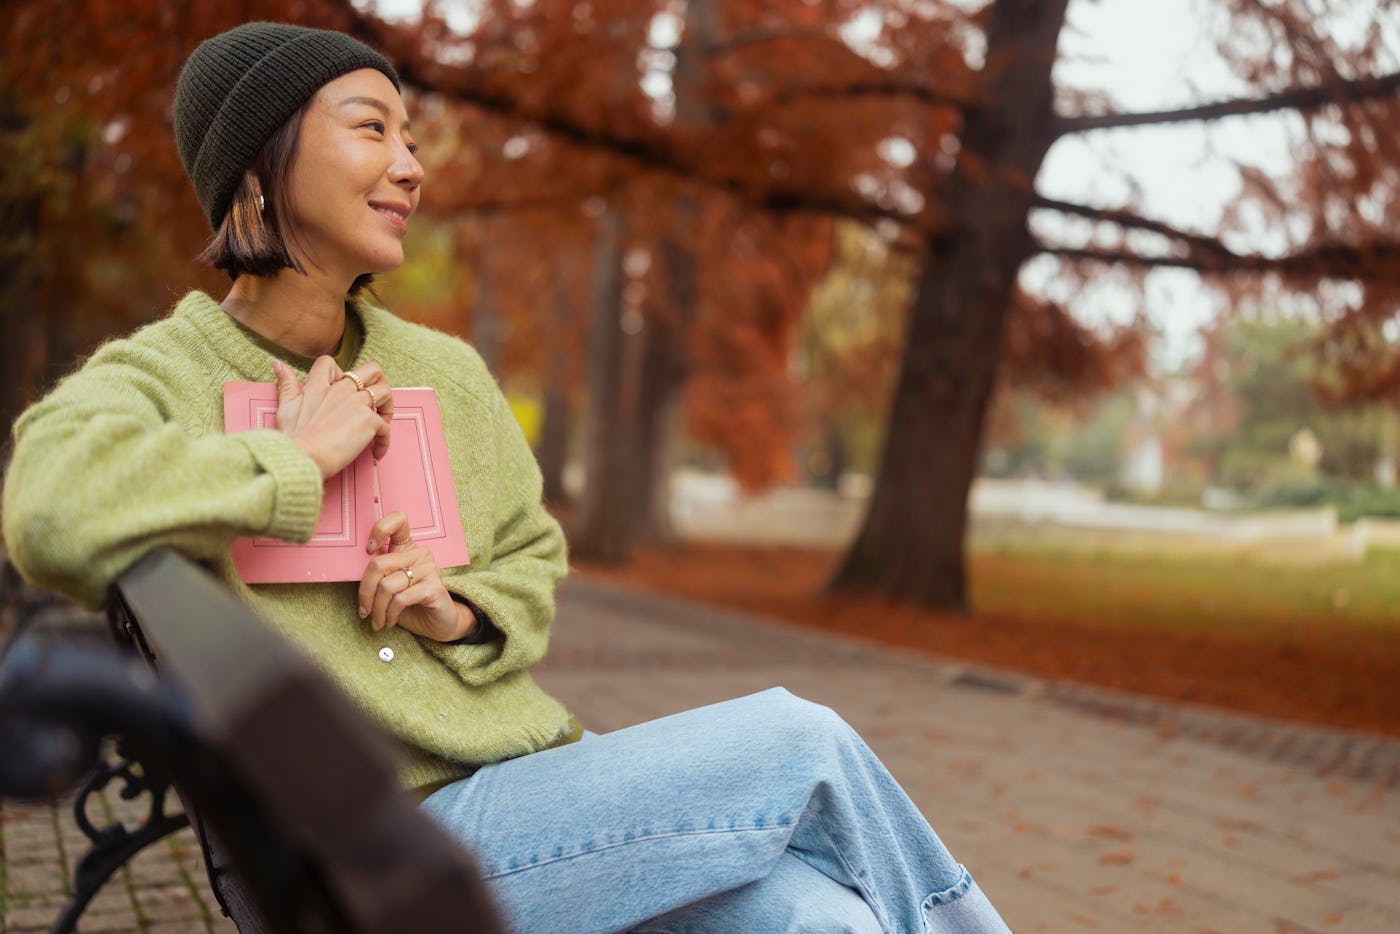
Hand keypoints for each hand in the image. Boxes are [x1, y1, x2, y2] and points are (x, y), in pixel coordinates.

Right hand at [274, 357, 392, 476]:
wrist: (302, 457)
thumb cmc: (292, 438)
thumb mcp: (285, 407)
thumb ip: (286, 385)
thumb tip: (277, 364)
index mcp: (319, 386)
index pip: (330, 363)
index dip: (340, 372)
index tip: (342, 390)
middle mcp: (341, 390)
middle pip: (371, 369)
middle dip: (379, 380)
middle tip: (376, 400)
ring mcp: (356, 403)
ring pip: (386, 392)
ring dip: (388, 407)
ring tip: (381, 424)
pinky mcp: (368, 420)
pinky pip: (386, 426)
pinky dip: (384, 441)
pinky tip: (377, 453)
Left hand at [357, 511, 473, 640]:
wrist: (437, 624)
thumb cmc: (409, 604)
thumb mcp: (389, 586)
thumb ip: (377, 575)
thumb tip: (351, 573)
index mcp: (407, 548)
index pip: (398, 521)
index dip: (379, 530)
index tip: (368, 550)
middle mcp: (419, 554)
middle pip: (379, 564)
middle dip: (365, 592)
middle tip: (364, 611)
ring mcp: (428, 569)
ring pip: (387, 585)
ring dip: (377, 609)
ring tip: (377, 622)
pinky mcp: (434, 587)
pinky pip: (400, 599)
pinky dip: (390, 614)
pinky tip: (389, 622)